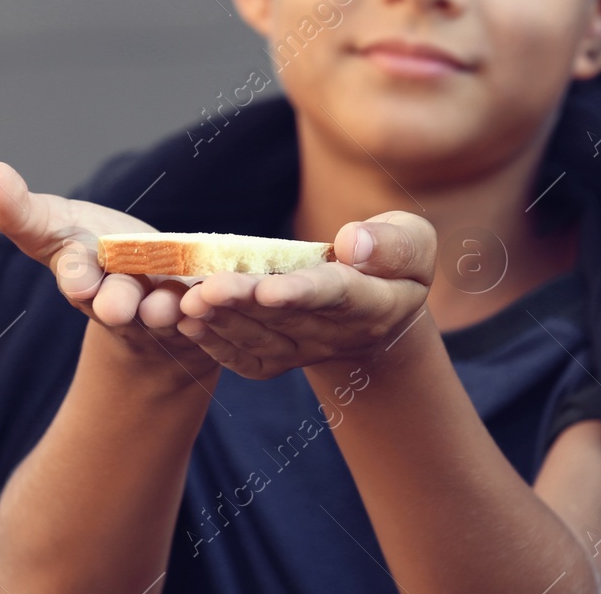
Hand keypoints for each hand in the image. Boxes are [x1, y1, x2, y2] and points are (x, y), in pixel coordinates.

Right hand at [0, 161, 217, 380]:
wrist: (141, 285)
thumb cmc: (92, 248)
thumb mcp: (53, 224)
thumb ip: (21, 209)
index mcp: (80, 276)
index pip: (73, 275)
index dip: (77, 278)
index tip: (80, 282)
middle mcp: (115, 300)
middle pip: (115, 303)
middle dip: (117, 303)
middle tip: (118, 306)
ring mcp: (155, 309)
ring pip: (160, 311)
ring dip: (163, 309)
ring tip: (165, 306)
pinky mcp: (193, 310)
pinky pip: (203, 307)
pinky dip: (206, 302)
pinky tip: (213, 294)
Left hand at [174, 211, 436, 379]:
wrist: (380, 311)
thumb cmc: (393, 261)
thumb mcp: (412, 242)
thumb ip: (392, 243)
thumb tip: (352, 243)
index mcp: (376, 302)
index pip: (336, 296)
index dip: (302, 293)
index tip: (270, 288)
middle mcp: (337, 334)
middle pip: (286, 318)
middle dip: (244, 303)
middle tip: (206, 289)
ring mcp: (306, 350)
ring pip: (261, 339)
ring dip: (222, 321)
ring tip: (187, 300)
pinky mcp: (280, 358)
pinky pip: (248, 359)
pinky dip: (217, 344)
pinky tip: (188, 322)